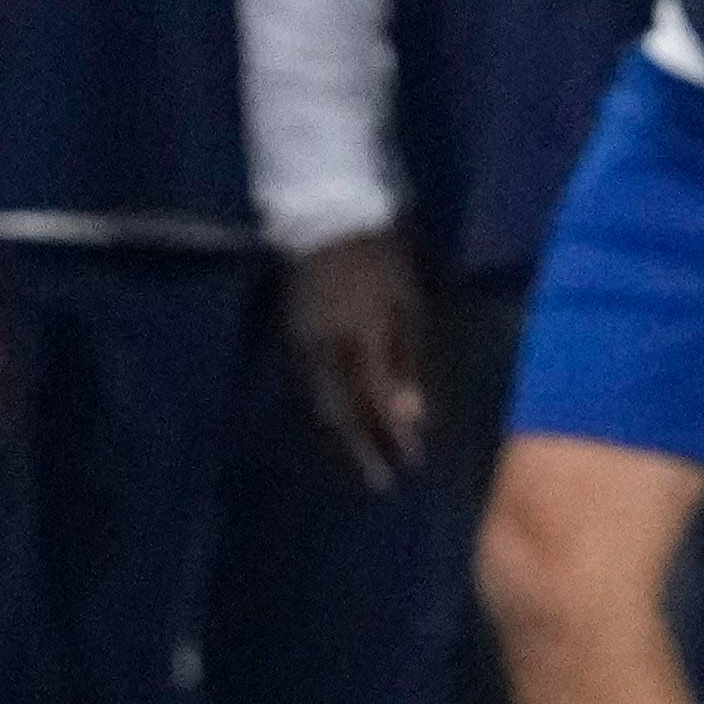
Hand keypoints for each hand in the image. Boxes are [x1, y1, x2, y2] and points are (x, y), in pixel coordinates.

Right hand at [285, 230, 431, 489]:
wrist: (323, 219)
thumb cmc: (381, 258)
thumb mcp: (407, 302)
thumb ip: (408, 359)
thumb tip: (414, 416)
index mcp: (359, 337)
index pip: (376, 402)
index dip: (393, 436)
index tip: (412, 464)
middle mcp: (324, 351)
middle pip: (339, 415)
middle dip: (361, 452)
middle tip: (382, 484)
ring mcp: (300, 347)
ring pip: (317, 408)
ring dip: (340, 441)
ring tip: (362, 466)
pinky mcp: (289, 341)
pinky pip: (306, 390)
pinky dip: (325, 415)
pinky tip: (340, 428)